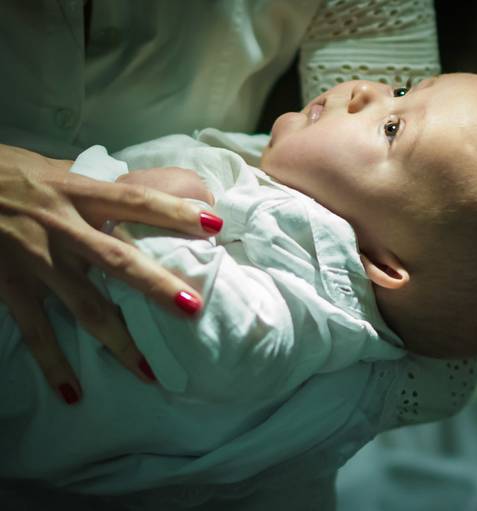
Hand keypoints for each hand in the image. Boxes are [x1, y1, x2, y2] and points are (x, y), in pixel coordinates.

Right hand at [0, 143, 222, 403]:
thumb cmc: (2, 171)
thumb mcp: (51, 167)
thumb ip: (91, 183)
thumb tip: (134, 186)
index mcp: (77, 192)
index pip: (135, 201)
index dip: (175, 212)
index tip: (215, 226)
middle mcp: (62, 228)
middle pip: (118, 260)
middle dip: (156, 285)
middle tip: (193, 307)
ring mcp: (36, 261)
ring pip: (85, 306)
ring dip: (119, 340)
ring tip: (150, 371)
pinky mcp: (9, 286)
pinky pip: (35, 331)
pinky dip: (53, 364)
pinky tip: (72, 393)